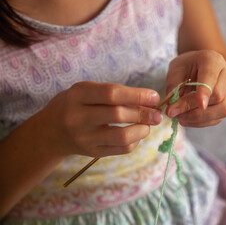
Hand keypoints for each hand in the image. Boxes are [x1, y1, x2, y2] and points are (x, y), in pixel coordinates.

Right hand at [38, 81, 161, 156]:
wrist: (51, 131)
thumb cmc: (75, 104)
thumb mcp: (87, 91)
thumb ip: (114, 94)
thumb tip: (150, 101)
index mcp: (78, 94)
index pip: (112, 93)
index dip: (137, 95)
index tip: (155, 97)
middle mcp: (78, 117)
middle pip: (118, 115)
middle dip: (144, 114)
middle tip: (157, 114)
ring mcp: (84, 138)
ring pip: (122, 136)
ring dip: (142, 130)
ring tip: (148, 125)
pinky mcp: (92, 152)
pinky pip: (121, 149)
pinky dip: (135, 141)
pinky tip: (137, 134)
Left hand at [166, 50, 225, 126]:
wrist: (199, 69)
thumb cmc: (186, 67)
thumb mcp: (175, 69)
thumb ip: (173, 85)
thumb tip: (172, 107)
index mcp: (213, 60)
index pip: (211, 77)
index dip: (205, 92)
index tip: (199, 104)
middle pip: (218, 96)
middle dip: (193, 107)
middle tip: (172, 112)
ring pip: (221, 110)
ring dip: (197, 118)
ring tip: (179, 116)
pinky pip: (216, 119)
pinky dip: (199, 122)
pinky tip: (187, 118)